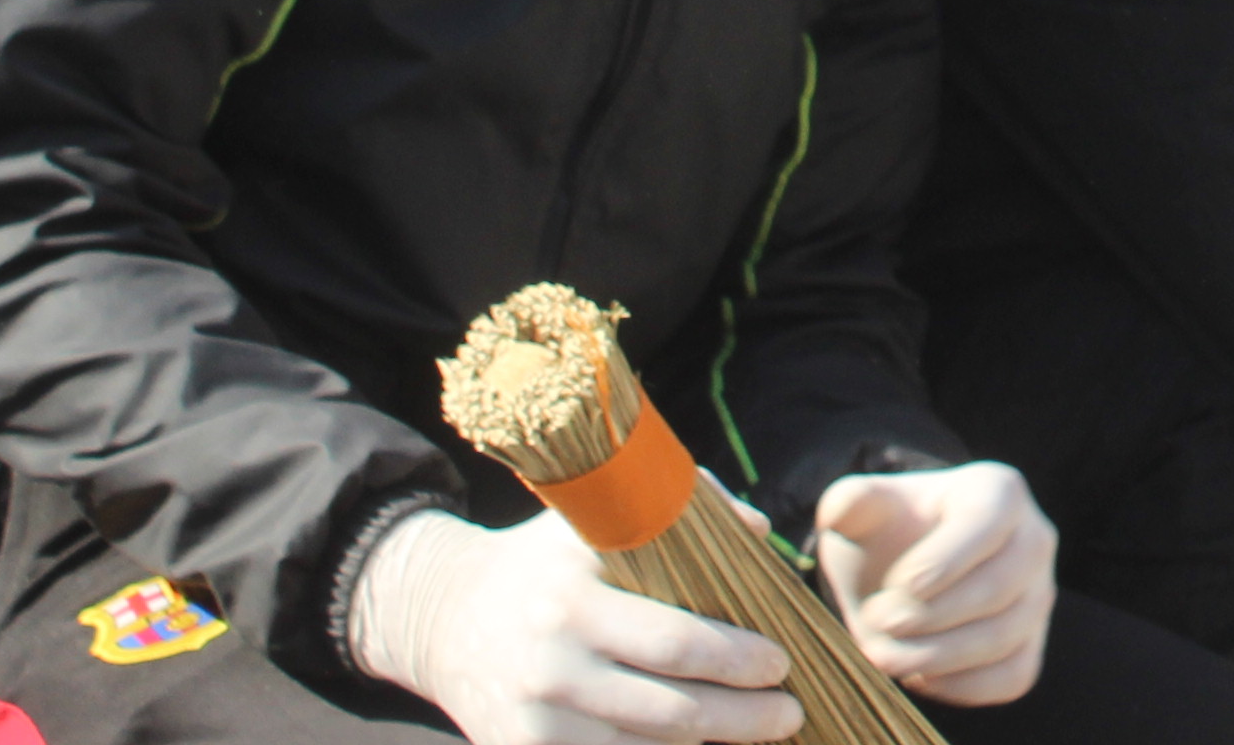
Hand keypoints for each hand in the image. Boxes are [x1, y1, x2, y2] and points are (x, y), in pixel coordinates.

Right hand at [342, 506, 797, 744]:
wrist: (444, 619)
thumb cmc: (546, 563)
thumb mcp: (598, 522)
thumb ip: (681, 512)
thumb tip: (757, 530)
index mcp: (575, 600)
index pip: (675, 642)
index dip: (737, 659)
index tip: (781, 659)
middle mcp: (553, 669)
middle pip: (670, 711)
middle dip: (743, 717)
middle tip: (789, 711)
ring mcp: (536, 724)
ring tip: (761, 735)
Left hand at [814, 460, 1055, 706]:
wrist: (900, 572)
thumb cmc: (887, 534)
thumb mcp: (863, 511)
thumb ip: (849, 501)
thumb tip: (838, 511)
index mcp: (1000, 491)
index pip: (990, 521)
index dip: (947, 558)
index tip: (900, 585)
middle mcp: (1034, 538)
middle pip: (999, 586)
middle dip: (931, 615)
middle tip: (876, 620)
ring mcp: (1038, 595)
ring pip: (1004, 636)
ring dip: (935, 655)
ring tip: (882, 654)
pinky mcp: (1030, 645)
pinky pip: (1013, 674)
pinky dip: (962, 685)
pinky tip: (919, 673)